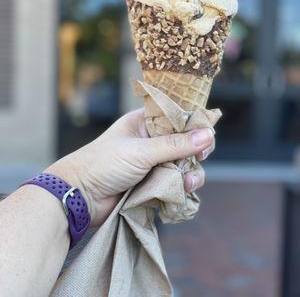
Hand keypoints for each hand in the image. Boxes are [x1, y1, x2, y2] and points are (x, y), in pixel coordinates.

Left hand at [47, 109, 214, 226]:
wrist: (79, 196)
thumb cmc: (104, 163)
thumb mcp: (141, 151)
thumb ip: (175, 144)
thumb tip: (208, 134)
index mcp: (144, 122)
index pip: (177, 118)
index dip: (194, 126)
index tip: (207, 136)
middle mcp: (150, 141)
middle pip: (184, 143)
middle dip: (195, 153)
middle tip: (200, 159)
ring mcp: (152, 164)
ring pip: (183, 166)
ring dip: (189, 174)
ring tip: (187, 182)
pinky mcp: (152, 185)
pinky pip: (175, 185)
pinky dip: (181, 189)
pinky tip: (181, 192)